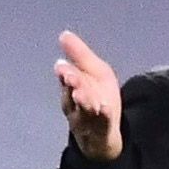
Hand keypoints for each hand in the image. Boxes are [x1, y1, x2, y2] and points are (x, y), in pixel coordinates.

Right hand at [55, 30, 122, 160]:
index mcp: (74, 88)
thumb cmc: (96, 98)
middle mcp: (77, 105)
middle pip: (73, 94)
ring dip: (84, 102)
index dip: (66, 74)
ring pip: (85, 110)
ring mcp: (88, 120)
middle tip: (72, 78)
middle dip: (74, 85)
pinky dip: (102, 116)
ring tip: (83, 94)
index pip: (68, 79)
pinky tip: (105, 108)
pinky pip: (102, 124)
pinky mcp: (102, 131)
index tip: (63, 68)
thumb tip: (64, 35)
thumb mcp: (93, 72)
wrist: (102, 134)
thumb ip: (78, 55)